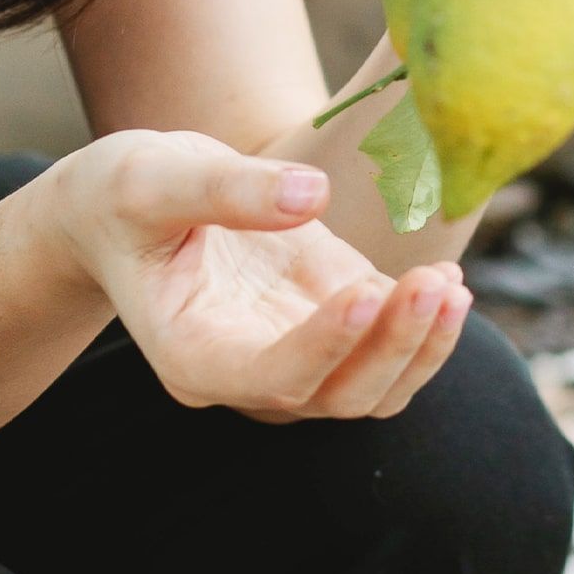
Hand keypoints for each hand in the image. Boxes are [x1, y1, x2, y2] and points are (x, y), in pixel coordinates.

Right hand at [54, 129, 472, 419]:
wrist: (126, 204)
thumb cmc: (122, 196)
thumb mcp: (151, 179)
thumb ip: (224, 189)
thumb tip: (311, 196)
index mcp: (192, 355)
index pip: (271, 376)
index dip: (324, 345)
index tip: (366, 289)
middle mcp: (246, 373)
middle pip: (336, 395)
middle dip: (393, 346)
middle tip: (436, 282)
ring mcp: (292, 353)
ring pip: (373, 387)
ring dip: (422, 346)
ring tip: (451, 283)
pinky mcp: (325, 320)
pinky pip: (386, 347)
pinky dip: (423, 323)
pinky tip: (448, 276)